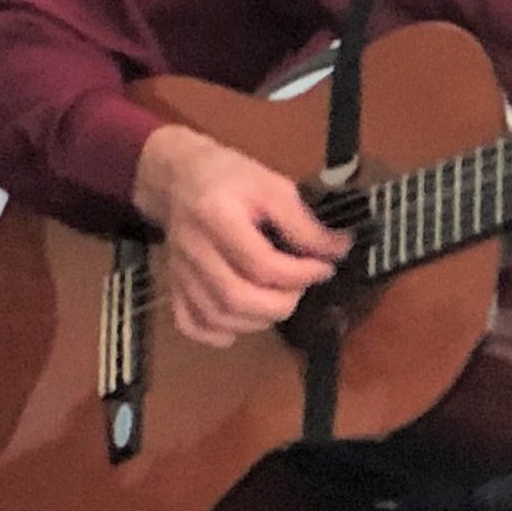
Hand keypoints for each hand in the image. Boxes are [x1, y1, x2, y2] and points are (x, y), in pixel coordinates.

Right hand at [129, 124, 348, 348]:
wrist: (181, 178)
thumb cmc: (229, 178)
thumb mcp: (271, 185)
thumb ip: (303, 222)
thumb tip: (337, 251)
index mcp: (216, 216)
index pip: (261, 263)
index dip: (301, 273)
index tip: (324, 266)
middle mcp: (193, 249)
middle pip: (237, 298)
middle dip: (282, 302)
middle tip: (300, 287)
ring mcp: (179, 271)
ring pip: (218, 317)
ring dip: (258, 320)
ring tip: (278, 299)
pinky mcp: (174, 285)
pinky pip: (190, 324)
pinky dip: (217, 333)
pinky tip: (240, 321)